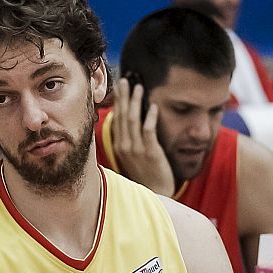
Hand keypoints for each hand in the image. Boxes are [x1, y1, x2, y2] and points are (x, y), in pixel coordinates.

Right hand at [110, 77, 175, 195]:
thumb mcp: (133, 157)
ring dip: (135, 102)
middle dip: (124, 96)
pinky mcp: (150, 152)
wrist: (156, 193)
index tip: (119, 87)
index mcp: (120, 146)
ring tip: (138, 87)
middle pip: (123, 116)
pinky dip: (150, 117)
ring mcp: (137, 149)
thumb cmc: (146, 174)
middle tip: (126, 79)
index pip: (117, 118)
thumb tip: (130, 124)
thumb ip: (130, 141)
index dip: (119, 101)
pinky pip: (148, 131)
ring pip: (133, 120)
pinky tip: (153, 106)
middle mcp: (125, 146)